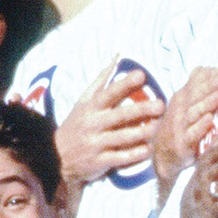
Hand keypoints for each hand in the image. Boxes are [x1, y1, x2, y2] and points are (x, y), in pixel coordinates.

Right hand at [54, 60, 164, 186]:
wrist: (57, 157)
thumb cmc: (77, 124)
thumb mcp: (84, 101)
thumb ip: (102, 79)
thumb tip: (118, 56)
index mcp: (91, 107)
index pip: (109, 93)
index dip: (125, 84)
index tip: (141, 75)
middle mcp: (93, 124)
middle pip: (120, 115)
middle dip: (141, 109)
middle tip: (160, 105)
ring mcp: (96, 143)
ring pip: (122, 137)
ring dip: (141, 132)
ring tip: (157, 127)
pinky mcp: (99, 162)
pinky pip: (119, 157)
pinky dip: (134, 154)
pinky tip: (148, 150)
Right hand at [154, 66, 217, 200]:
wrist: (162, 156)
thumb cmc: (177, 127)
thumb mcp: (182, 105)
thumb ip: (192, 87)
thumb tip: (202, 67)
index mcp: (179, 102)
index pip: (192, 87)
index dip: (204, 79)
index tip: (217, 70)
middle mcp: (177, 113)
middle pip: (192, 98)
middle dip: (206, 87)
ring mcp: (179, 129)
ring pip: (193, 115)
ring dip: (205, 105)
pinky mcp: (182, 145)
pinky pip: (192, 135)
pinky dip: (200, 127)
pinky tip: (210, 119)